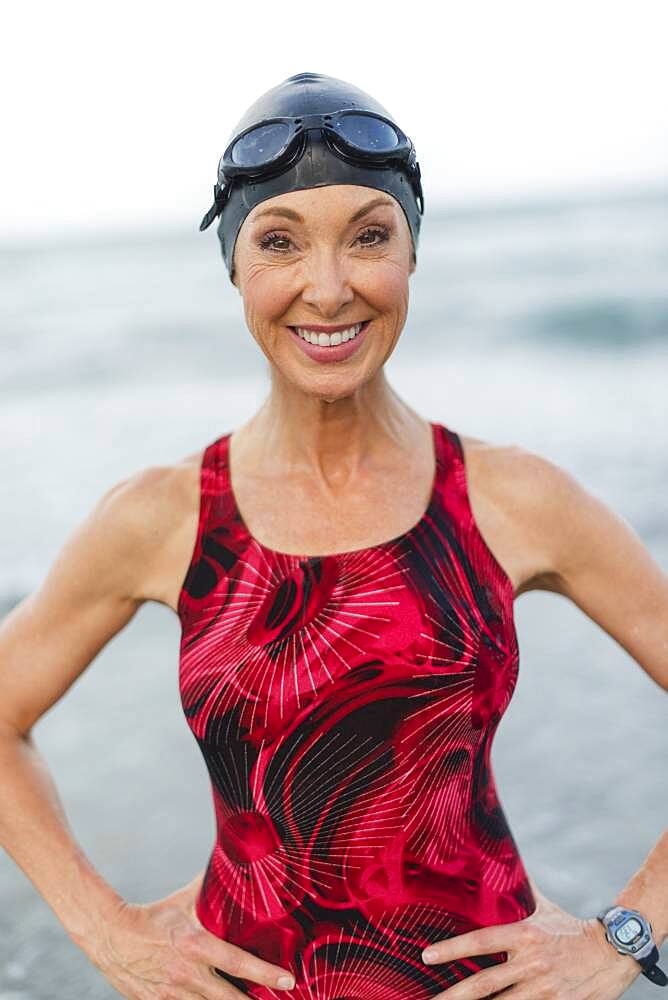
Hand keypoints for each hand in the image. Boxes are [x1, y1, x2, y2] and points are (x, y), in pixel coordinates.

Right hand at [86, 870, 295, 997]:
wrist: (110, 935)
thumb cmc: (152, 916)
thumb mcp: (183, 901)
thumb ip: (209, 889)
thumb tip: (233, 862)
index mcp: (195, 945)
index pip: (238, 963)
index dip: (266, 974)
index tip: (289, 979)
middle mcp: (186, 974)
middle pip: (229, 999)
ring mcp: (172, 995)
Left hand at [421, 880, 641, 997]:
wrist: (613, 952)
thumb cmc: (571, 927)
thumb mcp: (543, 907)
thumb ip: (520, 889)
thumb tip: (501, 860)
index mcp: (524, 935)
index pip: (481, 942)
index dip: (452, 949)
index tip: (426, 956)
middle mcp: (531, 964)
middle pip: (484, 984)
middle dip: (454, 996)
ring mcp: (544, 990)